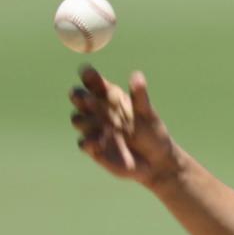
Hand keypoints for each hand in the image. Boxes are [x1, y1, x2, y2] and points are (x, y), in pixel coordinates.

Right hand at [69, 66, 180, 186]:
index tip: (88, 73)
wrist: (156, 161)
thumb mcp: (147, 113)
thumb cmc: (151, 132)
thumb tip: (137, 75)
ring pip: (77, 119)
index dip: (88, 75)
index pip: (93, 81)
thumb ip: (139, 96)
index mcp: (109, 96)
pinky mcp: (94, 148)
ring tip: (102, 125)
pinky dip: (89, 142)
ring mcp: (93, 129)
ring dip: (85, 120)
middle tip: (89, 99)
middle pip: (78, 97)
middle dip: (79, 96)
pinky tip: (99, 144)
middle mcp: (97, 110)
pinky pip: (83, 144)